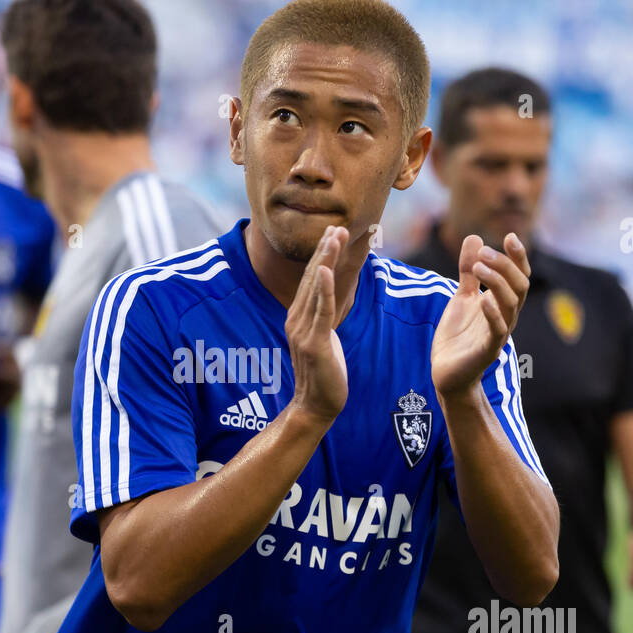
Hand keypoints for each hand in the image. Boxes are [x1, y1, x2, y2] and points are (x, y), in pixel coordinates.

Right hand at [285, 224, 349, 424]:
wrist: (316, 406)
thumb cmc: (323, 375)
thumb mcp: (322, 339)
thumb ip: (321, 318)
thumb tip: (327, 302)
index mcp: (298, 318)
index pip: (311, 280)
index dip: (321, 256)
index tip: (332, 233)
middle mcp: (296, 320)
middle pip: (312, 278)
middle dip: (325, 250)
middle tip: (336, 226)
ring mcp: (303, 331)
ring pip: (316, 289)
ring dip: (325, 260)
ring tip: (334, 237)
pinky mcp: (315, 343)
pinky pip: (320, 311)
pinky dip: (323, 289)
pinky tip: (326, 269)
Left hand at [431, 233, 529, 399]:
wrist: (446, 373)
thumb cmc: (458, 337)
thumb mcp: (461, 297)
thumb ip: (469, 271)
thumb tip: (474, 237)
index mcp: (502, 302)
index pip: (519, 276)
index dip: (518, 257)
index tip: (509, 236)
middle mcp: (506, 316)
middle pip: (520, 286)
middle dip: (505, 265)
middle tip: (484, 252)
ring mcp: (499, 334)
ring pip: (511, 304)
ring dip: (497, 282)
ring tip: (479, 267)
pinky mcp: (488, 351)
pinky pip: (498, 331)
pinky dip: (493, 314)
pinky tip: (482, 300)